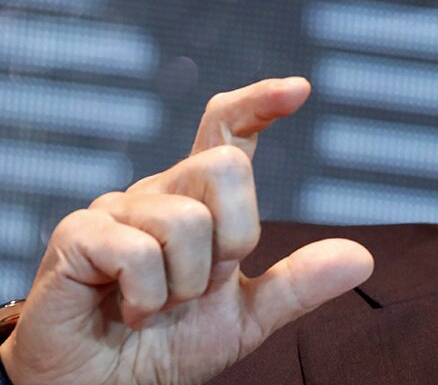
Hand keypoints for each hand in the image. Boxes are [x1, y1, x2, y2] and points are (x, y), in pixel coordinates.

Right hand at [0, 78, 373, 384]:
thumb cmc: (164, 349)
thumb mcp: (244, 319)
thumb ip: (298, 284)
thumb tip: (362, 257)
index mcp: (198, 202)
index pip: (228, 131)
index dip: (260, 102)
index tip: (300, 89)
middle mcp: (158, 193)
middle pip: (227, 166)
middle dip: (234, 238)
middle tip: (201, 286)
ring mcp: (114, 210)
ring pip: (187, 221)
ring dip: (184, 286)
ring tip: (157, 309)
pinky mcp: (75, 237)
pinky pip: (137, 252)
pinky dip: (147, 298)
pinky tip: (129, 312)